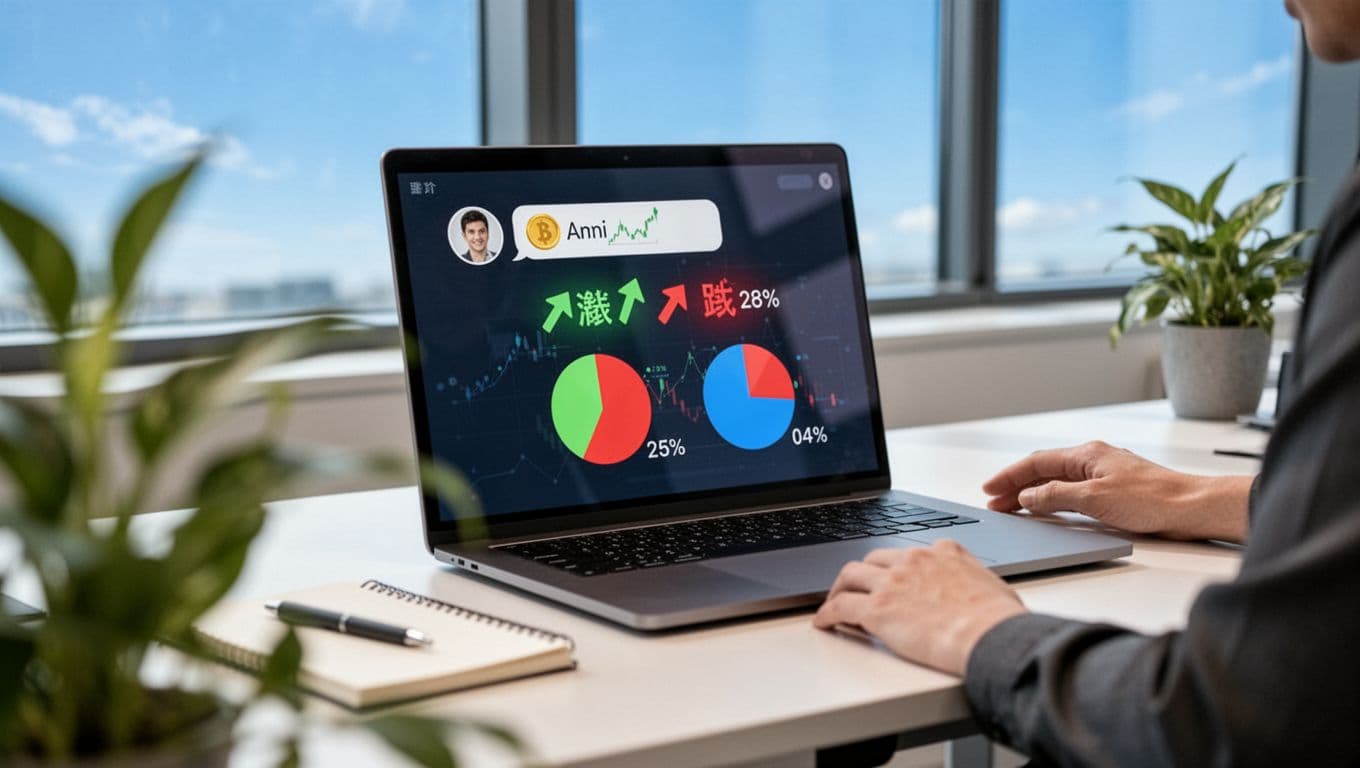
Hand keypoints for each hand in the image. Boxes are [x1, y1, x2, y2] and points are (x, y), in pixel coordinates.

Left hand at [814, 541, 1026, 675]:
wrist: (992, 636)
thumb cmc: (1000, 620)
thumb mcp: (993, 586)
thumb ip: (974, 582)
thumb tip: (977, 595)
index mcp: (943, 552)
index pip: (908, 554)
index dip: (895, 568)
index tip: (890, 578)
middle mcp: (913, 560)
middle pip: (874, 560)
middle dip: (863, 573)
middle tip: (855, 588)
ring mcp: (892, 582)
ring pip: (850, 576)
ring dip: (839, 589)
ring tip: (834, 602)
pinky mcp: (877, 609)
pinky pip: (840, 607)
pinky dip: (827, 614)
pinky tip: (824, 622)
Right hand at [981, 441, 1251, 542]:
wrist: (1191, 509)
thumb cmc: (1152, 499)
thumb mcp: (1093, 498)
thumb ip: (1055, 496)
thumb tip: (1028, 496)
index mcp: (1086, 454)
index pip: (1036, 463)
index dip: (1009, 477)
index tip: (989, 489)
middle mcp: (1094, 460)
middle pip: (1044, 471)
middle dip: (1016, 486)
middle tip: (995, 502)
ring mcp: (1104, 476)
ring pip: (1058, 482)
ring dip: (1033, 494)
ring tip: (1013, 508)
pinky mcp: (1115, 493)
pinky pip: (1073, 492)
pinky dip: (1053, 500)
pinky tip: (1048, 511)